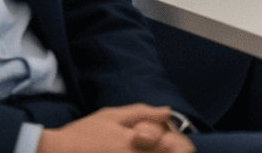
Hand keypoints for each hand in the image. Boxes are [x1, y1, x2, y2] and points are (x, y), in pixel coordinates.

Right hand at [37, 104, 194, 152]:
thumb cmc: (85, 134)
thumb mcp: (112, 116)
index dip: (177, 145)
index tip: (172, 141)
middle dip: (167, 150)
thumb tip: (168, 111)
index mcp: (135, 144)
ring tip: (143, 148)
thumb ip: (142, 113)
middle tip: (164, 146)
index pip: (172, 148)